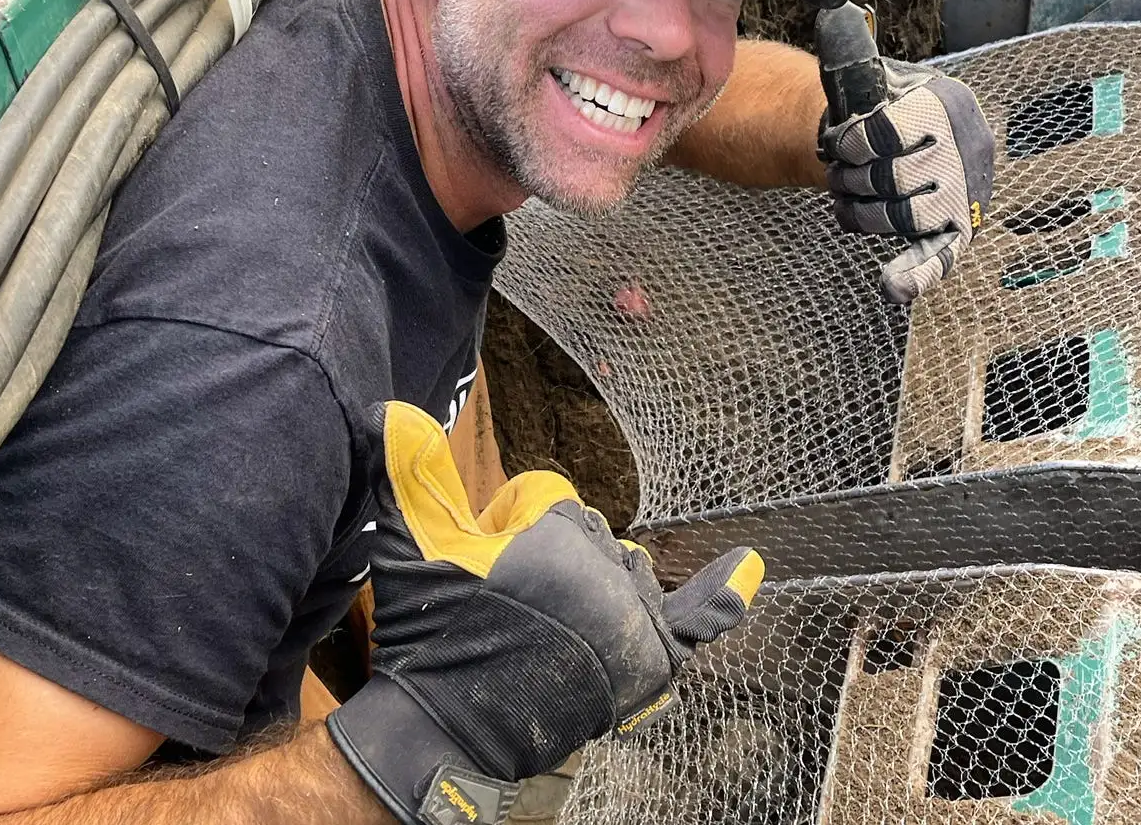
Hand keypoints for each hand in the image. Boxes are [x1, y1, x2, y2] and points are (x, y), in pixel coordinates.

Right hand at [328, 402, 762, 824]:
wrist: (451, 732)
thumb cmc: (431, 639)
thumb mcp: (411, 549)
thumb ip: (409, 472)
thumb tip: (391, 408)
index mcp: (555, 530)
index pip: (550, 499)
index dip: (510, 528)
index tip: (484, 566)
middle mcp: (605, 568)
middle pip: (591, 535)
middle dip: (552, 561)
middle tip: (508, 607)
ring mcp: (632, 615)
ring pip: (628, 569)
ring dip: (600, 584)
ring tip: (553, 623)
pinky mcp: (648, 661)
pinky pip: (699, 618)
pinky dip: (726, 594)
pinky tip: (750, 564)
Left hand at [820, 60, 994, 303]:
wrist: (908, 140)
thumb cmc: (881, 108)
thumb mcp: (870, 75)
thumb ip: (852, 51)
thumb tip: (830, 8)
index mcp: (944, 104)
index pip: (888, 131)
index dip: (850, 142)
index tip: (838, 141)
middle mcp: (965, 148)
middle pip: (892, 178)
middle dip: (851, 177)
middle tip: (841, 170)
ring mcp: (964, 193)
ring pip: (902, 216)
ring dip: (861, 211)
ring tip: (849, 197)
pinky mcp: (956, 231)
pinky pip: (939, 258)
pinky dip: (917, 274)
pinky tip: (892, 287)